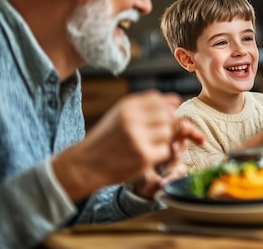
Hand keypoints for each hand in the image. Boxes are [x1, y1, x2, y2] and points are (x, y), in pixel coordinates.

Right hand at [52, 90, 203, 200]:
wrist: (86, 164)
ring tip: (148, 144)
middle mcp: (133, 119)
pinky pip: (166, 151)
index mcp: (127, 106)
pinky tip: (145, 154)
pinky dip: (159, 154)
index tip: (160, 117)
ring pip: (169, 133)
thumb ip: (147, 106)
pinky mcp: (144, 156)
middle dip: (166, 125)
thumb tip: (176, 101)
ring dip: (164, 140)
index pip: (159, 99)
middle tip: (154, 134)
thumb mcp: (121, 114)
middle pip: (168, 116)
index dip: (165, 108)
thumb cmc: (107, 138)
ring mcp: (139, 138)